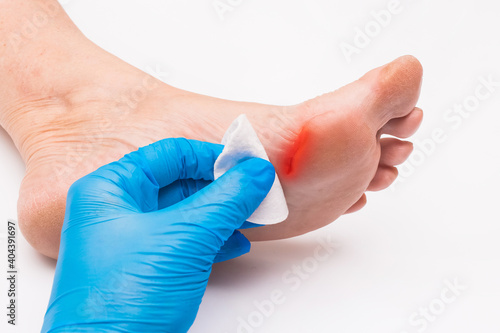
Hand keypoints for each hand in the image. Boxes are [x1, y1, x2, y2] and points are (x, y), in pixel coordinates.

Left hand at [42, 138, 274, 331]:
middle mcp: (118, 212)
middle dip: (222, 188)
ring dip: (223, 214)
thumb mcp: (183, 239)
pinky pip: (186, 241)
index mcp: (110, 190)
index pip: (169, 155)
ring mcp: (132, 242)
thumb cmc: (121, 301)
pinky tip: (236, 244)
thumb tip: (256, 172)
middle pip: (180, 183)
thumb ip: (225, 200)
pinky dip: (214, 240)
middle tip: (256, 189)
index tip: (246, 163)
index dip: (211, 156)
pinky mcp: (147, 269)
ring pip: (187, 214)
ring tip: (253, 216)